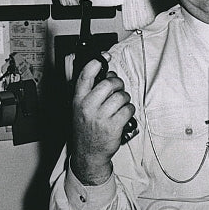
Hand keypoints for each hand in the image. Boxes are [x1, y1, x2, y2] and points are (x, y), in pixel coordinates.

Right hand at [71, 59, 134, 184]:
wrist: (88, 153)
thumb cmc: (86, 128)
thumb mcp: (80, 108)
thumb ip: (90, 92)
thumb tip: (107, 74)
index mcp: (78, 100)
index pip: (85, 75)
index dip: (96, 62)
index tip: (104, 56)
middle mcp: (87, 107)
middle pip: (109, 83)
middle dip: (118, 84)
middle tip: (118, 89)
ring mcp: (100, 117)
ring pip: (121, 96)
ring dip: (125, 99)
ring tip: (120, 106)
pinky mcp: (113, 126)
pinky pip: (128, 109)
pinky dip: (130, 110)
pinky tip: (124, 115)